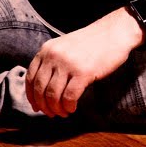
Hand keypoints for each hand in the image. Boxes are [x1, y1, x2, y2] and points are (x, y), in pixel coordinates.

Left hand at [25, 9, 139, 117]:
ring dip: (57, 109)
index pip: (31, 77)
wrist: (114, 32)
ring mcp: (68, 64)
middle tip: (51, 114)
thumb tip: (42, 89)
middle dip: (44, 106)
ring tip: (64, 112)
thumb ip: (52, 61)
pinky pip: (69, 97)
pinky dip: (69, 106)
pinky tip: (73, 108)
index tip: (37, 106)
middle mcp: (54, 56)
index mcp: (47, 49)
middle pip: (40, 89)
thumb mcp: (65, 46)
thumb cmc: (92, 42)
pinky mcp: (83, 72)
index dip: (31, 96)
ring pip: (53, 95)